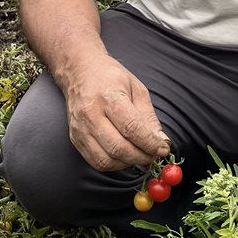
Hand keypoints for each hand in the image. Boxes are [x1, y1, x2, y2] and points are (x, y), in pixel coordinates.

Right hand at [60, 56, 170, 170]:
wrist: (79, 72)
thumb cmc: (110, 77)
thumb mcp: (136, 89)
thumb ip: (148, 117)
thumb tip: (160, 141)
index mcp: (108, 96)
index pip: (131, 128)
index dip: (150, 143)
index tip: (163, 148)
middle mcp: (91, 114)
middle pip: (118, 147)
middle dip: (141, 156)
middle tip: (154, 155)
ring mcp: (80, 128)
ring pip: (106, 159)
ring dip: (128, 163)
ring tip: (140, 155)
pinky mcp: (75, 138)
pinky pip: (96, 162)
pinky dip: (114, 164)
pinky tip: (124, 157)